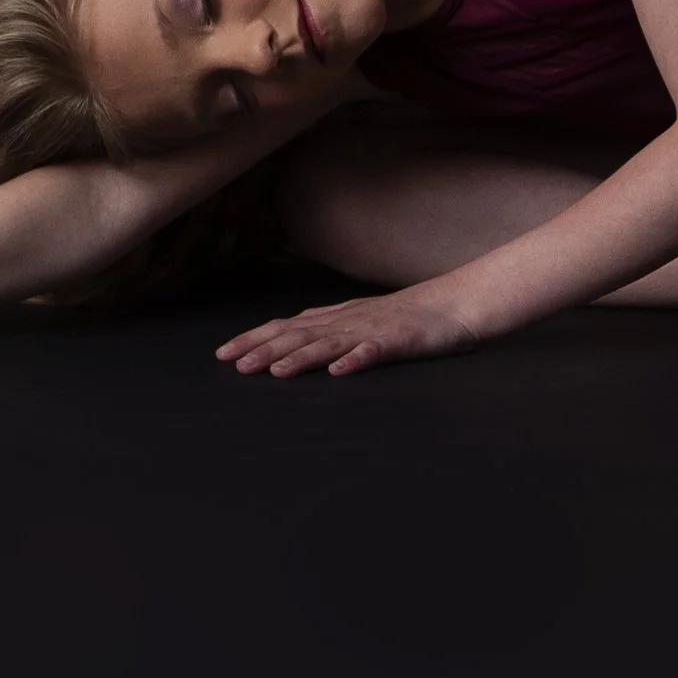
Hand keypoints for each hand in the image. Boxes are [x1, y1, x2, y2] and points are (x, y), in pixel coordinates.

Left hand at [216, 286, 483, 378]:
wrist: (454, 305)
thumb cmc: (407, 316)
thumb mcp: (359, 318)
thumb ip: (326, 324)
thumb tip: (288, 330)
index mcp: (336, 318)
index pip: (286, 327)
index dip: (255, 339)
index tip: (223, 354)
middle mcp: (347, 322)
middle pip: (300, 335)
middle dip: (265, 350)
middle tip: (235, 365)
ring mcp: (372, 331)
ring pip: (330, 344)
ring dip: (301, 357)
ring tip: (276, 372)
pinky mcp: (399, 341)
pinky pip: (375, 352)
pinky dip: (355, 360)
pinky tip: (338, 372)